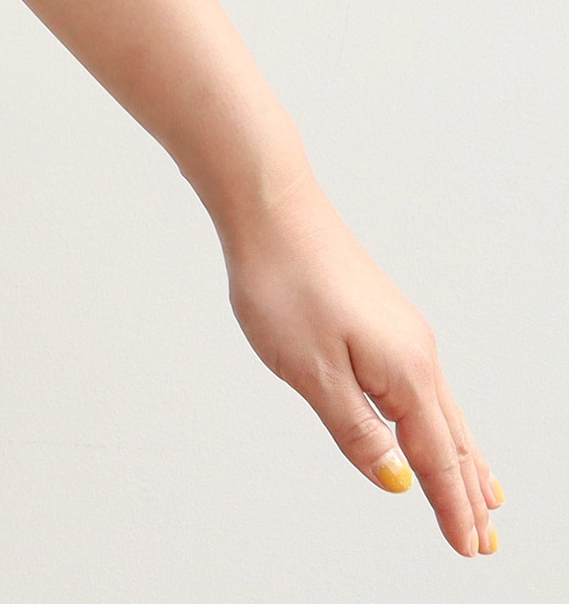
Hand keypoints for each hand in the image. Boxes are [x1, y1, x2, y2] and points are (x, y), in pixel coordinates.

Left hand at [219, 169, 501, 556]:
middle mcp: (416, 351)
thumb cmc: (284, 280)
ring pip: (442, 409)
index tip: (470, 551)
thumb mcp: (312, 371)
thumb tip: (398, 480)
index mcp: (404, 371)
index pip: (434, 458)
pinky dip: (438, 419)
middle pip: (450, 438)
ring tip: (483, 494)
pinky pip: (423, 384)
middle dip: (467, 492)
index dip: (451, 508)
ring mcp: (402, 330)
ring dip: (461, 457)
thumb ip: (357, 431)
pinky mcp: (383, 316)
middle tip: (485, 541)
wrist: (270, 206)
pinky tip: (431, 422)